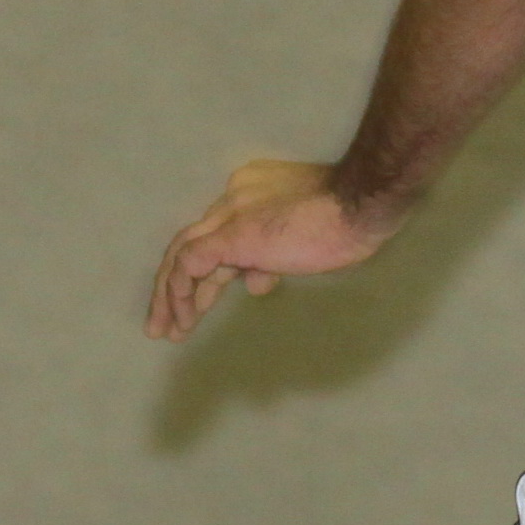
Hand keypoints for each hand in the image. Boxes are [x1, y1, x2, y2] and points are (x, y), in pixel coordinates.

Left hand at [146, 158, 401, 338]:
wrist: (359, 205)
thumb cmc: (346, 222)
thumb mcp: (304, 243)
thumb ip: (272, 259)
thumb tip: (253, 284)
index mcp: (250, 194)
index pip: (218, 234)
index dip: (210, 273)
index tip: (205, 302)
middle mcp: (232, 198)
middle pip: (190, 244)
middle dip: (174, 287)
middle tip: (165, 323)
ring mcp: (229, 215)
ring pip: (181, 254)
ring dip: (171, 296)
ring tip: (166, 331)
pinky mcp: (232, 235)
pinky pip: (190, 264)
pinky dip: (181, 291)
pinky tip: (183, 316)